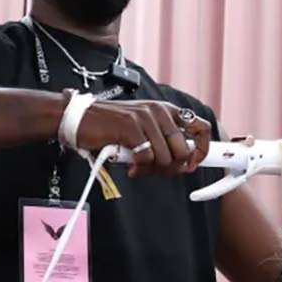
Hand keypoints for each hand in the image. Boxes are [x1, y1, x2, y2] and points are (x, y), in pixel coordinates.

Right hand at [75, 99, 210, 176]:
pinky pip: (147, 158)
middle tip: (155, 171)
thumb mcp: (141, 128)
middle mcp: (159, 111)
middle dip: (171, 168)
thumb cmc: (109, 127)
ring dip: (153, 170)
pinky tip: (130, 166)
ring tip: (138, 168)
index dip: (202, 150)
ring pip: (166, 158)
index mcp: (165, 110)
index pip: (200, 127)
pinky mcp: (132, 128)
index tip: (191, 164)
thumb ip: (162, 141)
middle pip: (184, 150)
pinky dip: (139, 168)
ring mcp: (145, 118)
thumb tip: (182, 164)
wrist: (79, 119)